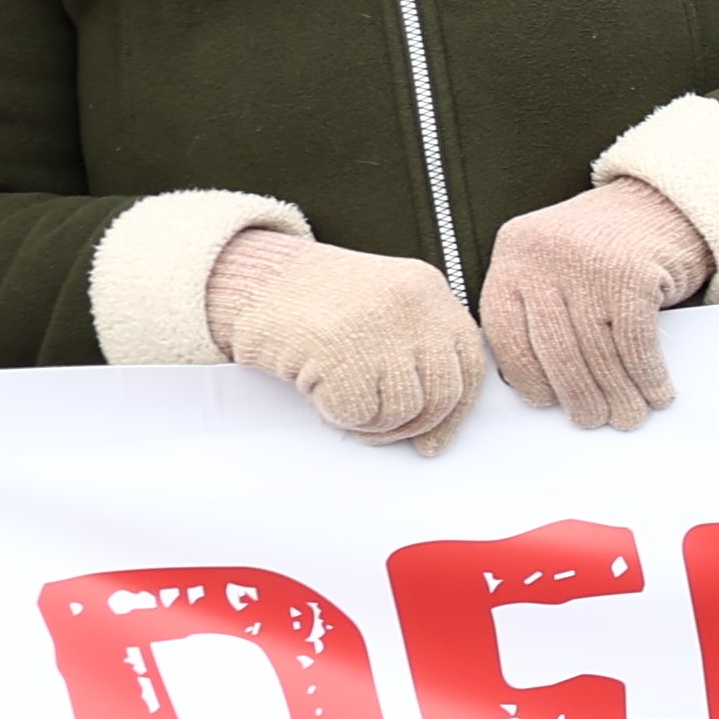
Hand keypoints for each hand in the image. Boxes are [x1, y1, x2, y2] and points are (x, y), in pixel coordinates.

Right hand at [205, 228, 487, 451]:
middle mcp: (413, 304)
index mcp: (428, 290)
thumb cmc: (315, 303)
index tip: (436, 439)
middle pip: (443, 392)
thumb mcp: (383, 307)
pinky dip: (341, 417)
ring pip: (404, 409)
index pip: (468, 362)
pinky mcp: (340, 351)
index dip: (456, 410)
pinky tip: (321, 399)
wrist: (249, 279)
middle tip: (379, 431)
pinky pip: (360, 413)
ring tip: (344, 405)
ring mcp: (378, 327)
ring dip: (374, 423)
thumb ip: (418, 346)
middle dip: (413, 426)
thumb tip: (441, 421)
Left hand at [478, 174, 715, 430]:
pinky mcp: (633, 273)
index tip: (545, 402)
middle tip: (593, 420)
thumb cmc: (604, 245)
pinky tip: (657, 392)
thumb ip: (536, 308)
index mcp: (514, 255)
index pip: (507, 331)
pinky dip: (648, 375)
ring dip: (617, 392)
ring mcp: (589, 263)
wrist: (662, 201)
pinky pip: (636, 342)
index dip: (526, 376)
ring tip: (627, 416)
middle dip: (577, 393)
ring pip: (597, 350)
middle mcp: (544, 255)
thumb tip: (533, 386)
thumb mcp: (553, 264)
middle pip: (554, 347)